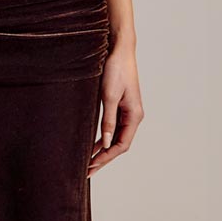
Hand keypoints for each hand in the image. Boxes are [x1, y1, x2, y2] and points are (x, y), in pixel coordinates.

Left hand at [88, 43, 141, 175]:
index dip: (106, 157)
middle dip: (104, 158)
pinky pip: (113, 128)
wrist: (119, 50)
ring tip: (88, 162)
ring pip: (115, 137)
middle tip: (87, 170)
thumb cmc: (116, 70)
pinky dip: (103, 138)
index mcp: (134, 115)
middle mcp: (133, 116)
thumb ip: (108, 121)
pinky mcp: (120, 106)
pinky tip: (93, 145)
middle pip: (119, 144)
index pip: (121, 145)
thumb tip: (105, 143)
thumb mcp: (109, 97)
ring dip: (103, 150)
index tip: (91, 166)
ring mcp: (127, 111)